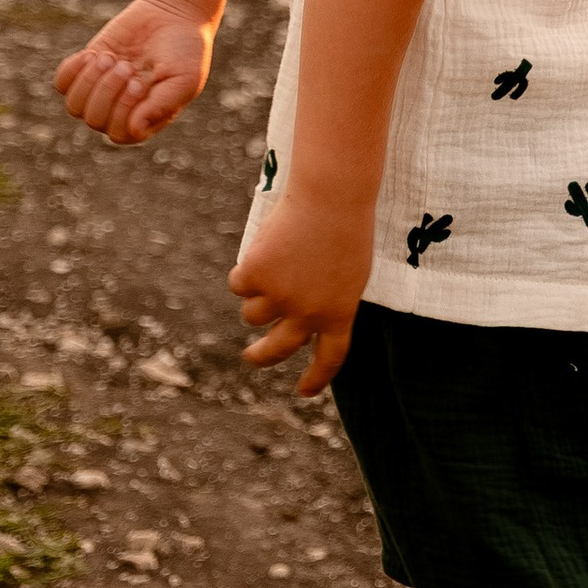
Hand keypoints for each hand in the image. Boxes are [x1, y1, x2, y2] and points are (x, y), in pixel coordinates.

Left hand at [54, 0, 213, 147]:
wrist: (172, 15)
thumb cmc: (185, 51)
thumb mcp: (184, 79)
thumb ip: (161, 106)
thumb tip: (134, 130)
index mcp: (145, 121)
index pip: (118, 132)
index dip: (122, 109)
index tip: (140, 81)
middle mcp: (119, 113)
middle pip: (93, 119)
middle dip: (108, 89)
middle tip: (128, 65)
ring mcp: (100, 93)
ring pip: (75, 105)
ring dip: (90, 80)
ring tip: (111, 57)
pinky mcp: (86, 70)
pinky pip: (62, 83)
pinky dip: (73, 70)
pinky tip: (94, 55)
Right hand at [229, 196, 371, 399]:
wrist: (332, 195)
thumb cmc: (346, 226)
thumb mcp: (349, 273)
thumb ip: (326, 304)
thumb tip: (297, 329)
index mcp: (339, 314)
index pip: (329, 358)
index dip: (316, 378)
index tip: (304, 392)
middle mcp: (307, 315)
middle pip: (276, 350)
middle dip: (261, 358)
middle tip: (252, 358)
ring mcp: (278, 298)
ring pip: (252, 314)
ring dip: (258, 295)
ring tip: (279, 261)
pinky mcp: (255, 277)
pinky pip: (238, 284)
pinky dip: (246, 269)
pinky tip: (267, 246)